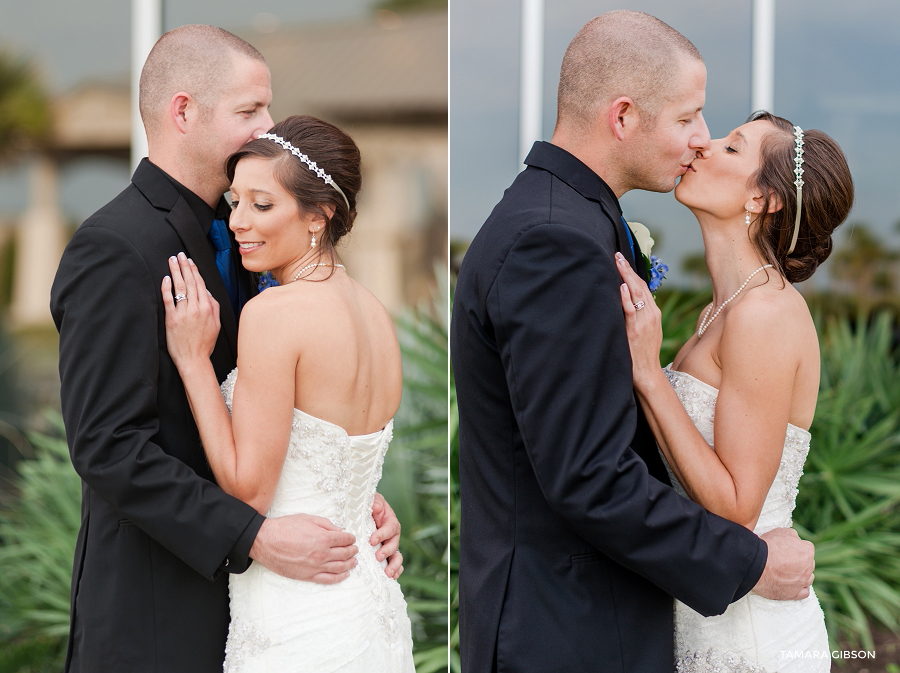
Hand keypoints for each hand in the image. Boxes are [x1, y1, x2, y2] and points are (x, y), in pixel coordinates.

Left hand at [161, 253, 219, 368]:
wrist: (194, 359)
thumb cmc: (205, 343)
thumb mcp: (216, 324)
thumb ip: (213, 306)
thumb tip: (206, 292)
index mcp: (208, 308)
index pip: (200, 284)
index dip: (194, 270)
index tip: (190, 261)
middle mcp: (196, 308)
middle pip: (190, 282)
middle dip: (184, 266)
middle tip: (179, 255)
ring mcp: (183, 313)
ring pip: (180, 287)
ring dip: (175, 272)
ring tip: (172, 261)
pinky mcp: (172, 319)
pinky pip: (169, 300)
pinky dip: (167, 288)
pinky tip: (166, 279)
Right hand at [250, 514, 358, 582]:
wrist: (266, 541)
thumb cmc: (285, 527)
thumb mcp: (308, 518)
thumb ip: (326, 524)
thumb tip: (339, 530)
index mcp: (323, 538)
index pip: (345, 539)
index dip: (350, 538)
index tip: (352, 538)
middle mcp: (322, 554)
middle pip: (345, 553)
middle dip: (352, 550)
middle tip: (355, 549)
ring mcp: (315, 567)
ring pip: (339, 567)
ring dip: (349, 564)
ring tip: (354, 561)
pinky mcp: (307, 576)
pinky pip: (328, 579)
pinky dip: (339, 578)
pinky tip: (345, 574)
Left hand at [371, 492, 402, 578]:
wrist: (363, 512)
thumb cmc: (367, 505)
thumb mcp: (371, 500)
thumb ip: (375, 502)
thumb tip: (377, 508)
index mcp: (390, 521)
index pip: (390, 528)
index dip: (383, 534)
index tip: (372, 540)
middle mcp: (392, 535)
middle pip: (394, 544)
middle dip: (387, 551)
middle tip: (378, 557)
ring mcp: (389, 545)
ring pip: (396, 556)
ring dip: (394, 565)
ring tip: (388, 573)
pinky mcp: (385, 554)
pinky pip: (393, 563)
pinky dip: (395, 571)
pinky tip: (392, 578)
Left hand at [615, 252, 662, 389]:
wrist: (647, 372)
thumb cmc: (642, 352)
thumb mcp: (645, 330)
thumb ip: (638, 314)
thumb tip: (627, 299)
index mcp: (653, 313)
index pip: (643, 287)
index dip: (632, 273)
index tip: (623, 260)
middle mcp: (651, 314)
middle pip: (640, 286)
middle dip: (628, 270)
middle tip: (617, 255)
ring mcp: (645, 322)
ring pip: (637, 294)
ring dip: (626, 277)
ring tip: (617, 263)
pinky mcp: (636, 330)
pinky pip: (632, 311)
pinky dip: (627, 298)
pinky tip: (621, 287)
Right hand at [753, 528, 814, 599]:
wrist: (755, 564)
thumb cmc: (767, 547)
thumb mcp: (780, 532)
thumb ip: (792, 536)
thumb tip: (795, 539)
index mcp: (807, 551)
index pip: (806, 548)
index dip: (796, 547)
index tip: (786, 549)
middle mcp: (808, 567)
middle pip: (808, 564)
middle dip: (799, 561)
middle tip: (784, 560)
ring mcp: (802, 582)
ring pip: (808, 578)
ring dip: (802, 575)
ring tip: (789, 573)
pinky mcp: (794, 594)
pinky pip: (804, 593)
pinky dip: (801, 589)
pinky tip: (795, 585)